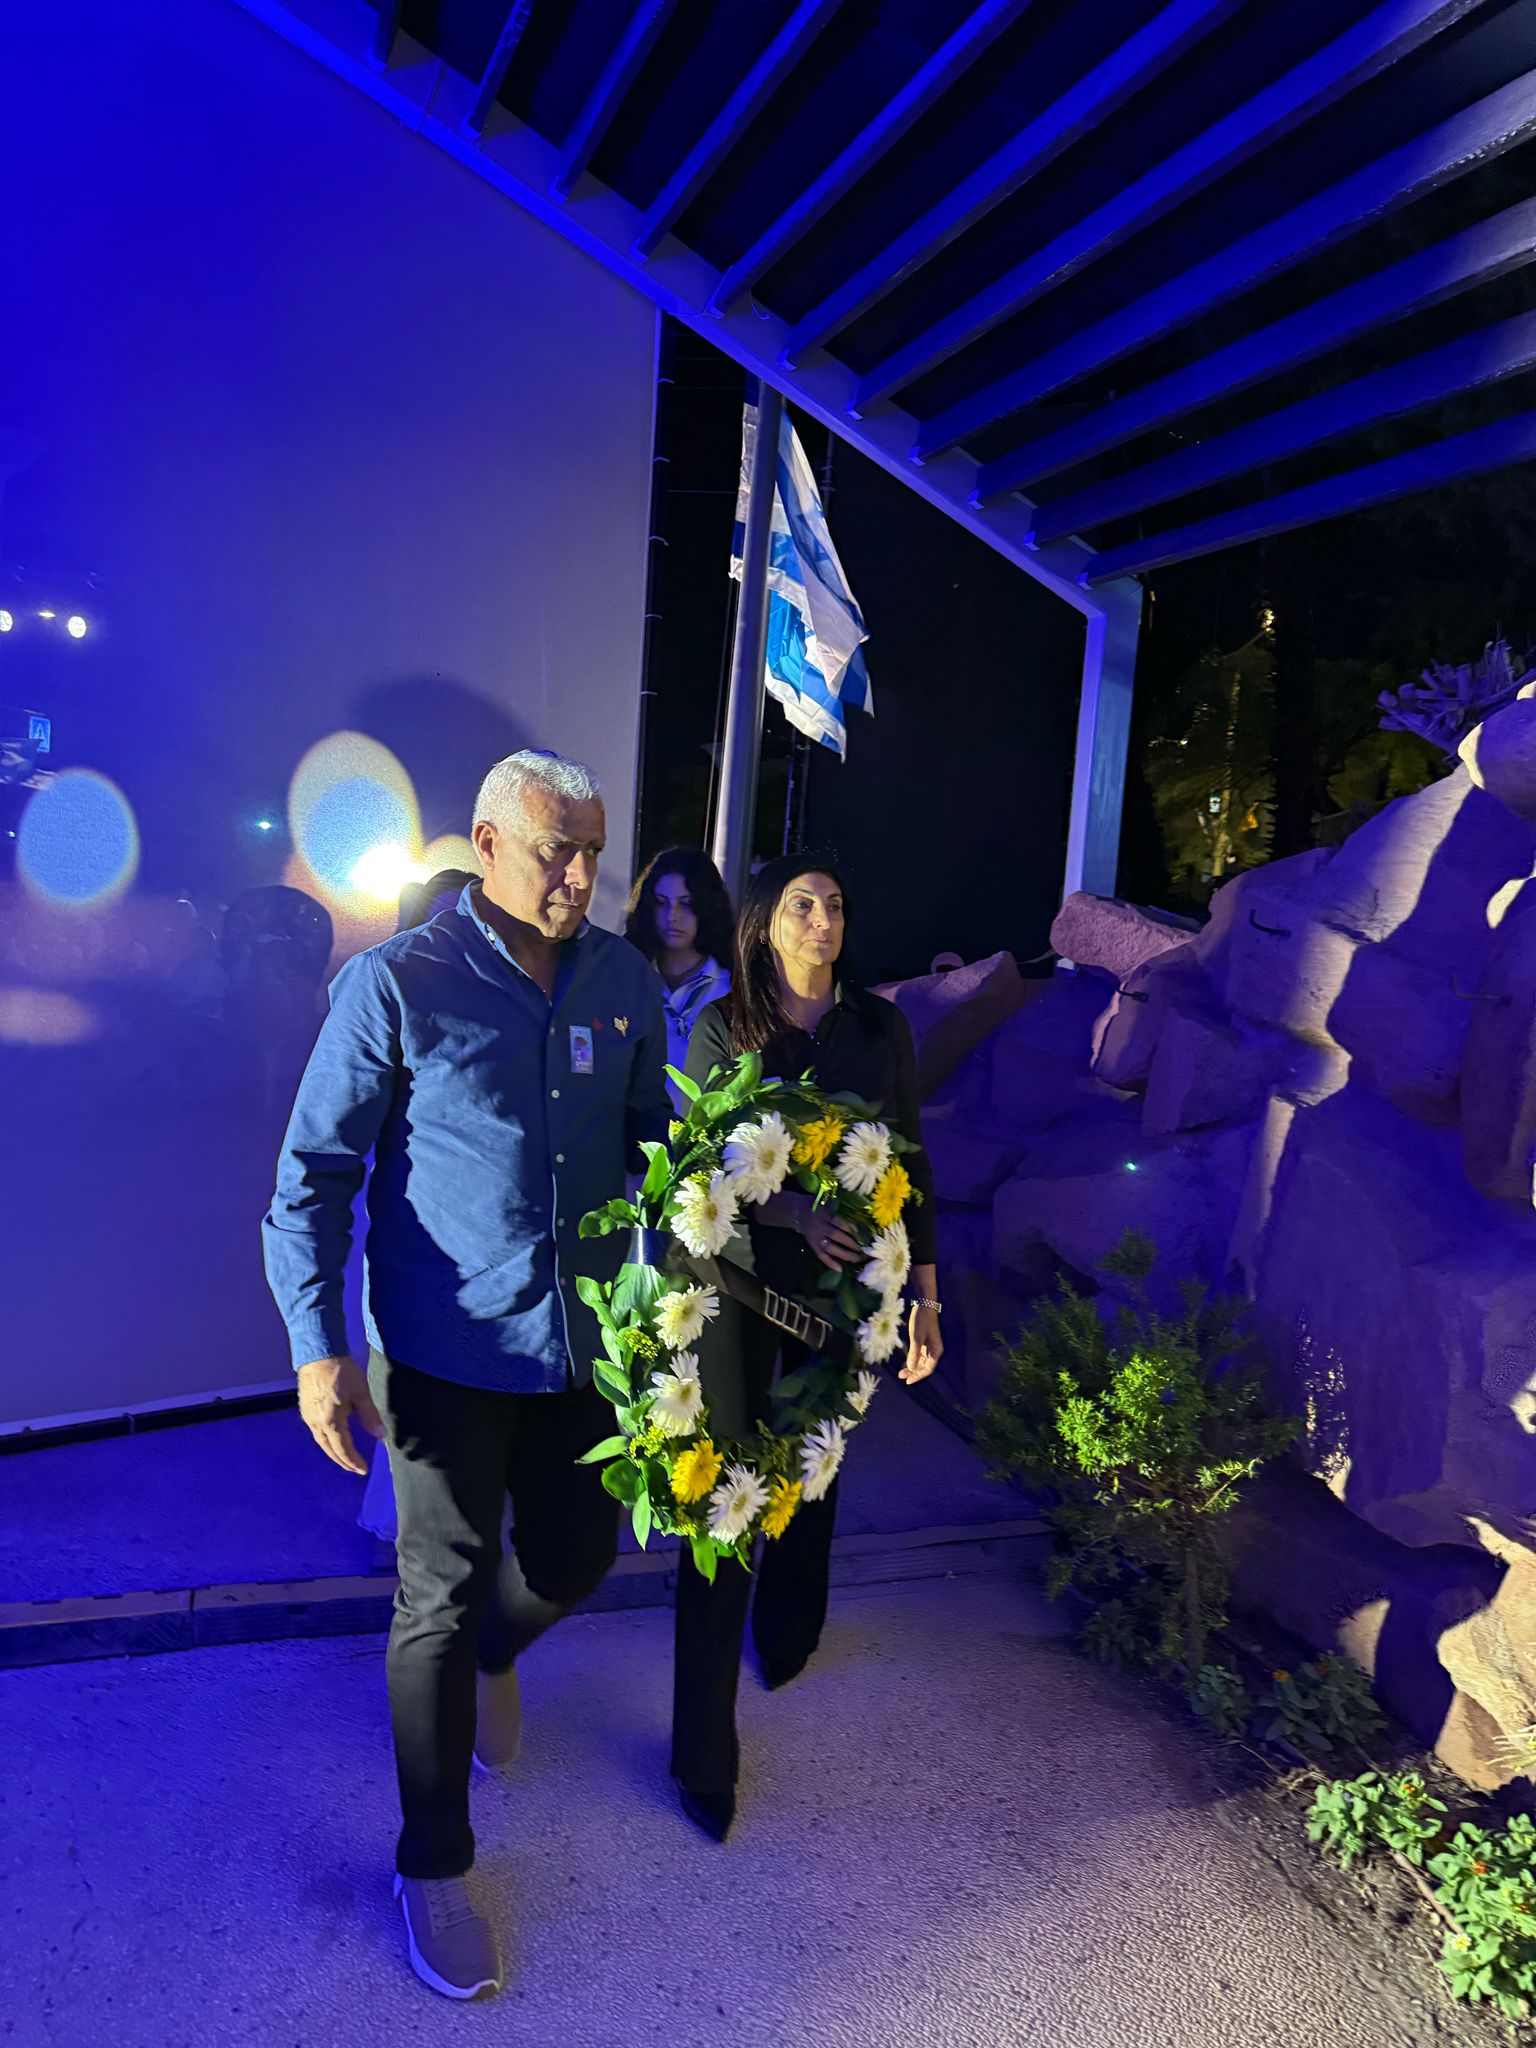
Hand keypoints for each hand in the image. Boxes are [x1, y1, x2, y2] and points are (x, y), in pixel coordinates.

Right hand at [297, 1355, 383, 1474]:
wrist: (318, 1353)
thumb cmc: (342, 1372)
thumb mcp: (361, 1393)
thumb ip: (370, 1416)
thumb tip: (380, 1435)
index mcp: (330, 1422)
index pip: (343, 1449)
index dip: (353, 1461)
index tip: (363, 1469)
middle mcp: (316, 1424)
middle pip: (329, 1449)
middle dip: (342, 1461)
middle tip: (354, 1468)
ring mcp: (308, 1417)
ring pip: (321, 1442)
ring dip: (333, 1452)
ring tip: (345, 1458)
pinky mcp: (305, 1410)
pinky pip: (316, 1432)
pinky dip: (326, 1441)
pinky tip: (333, 1439)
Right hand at [800, 1198, 862, 1272]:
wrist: (798, 1212)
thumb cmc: (816, 1206)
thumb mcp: (826, 1202)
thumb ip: (838, 1210)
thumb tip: (857, 1220)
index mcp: (823, 1214)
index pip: (836, 1221)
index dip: (848, 1227)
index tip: (858, 1232)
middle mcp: (819, 1227)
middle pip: (835, 1236)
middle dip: (849, 1243)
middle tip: (861, 1249)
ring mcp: (815, 1238)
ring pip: (829, 1248)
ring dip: (843, 1254)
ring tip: (856, 1259)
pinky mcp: (812, 1245)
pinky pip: (821, 1255)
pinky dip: (830, 1263)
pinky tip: (840, 1269)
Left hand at [899, 1303, 943, 1385]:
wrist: (924, 1305)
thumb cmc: (921, 1321)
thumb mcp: (916, 1338)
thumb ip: (914, 1353)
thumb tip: (911, 1368)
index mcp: (936, 1350)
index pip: (928, 1369)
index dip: (918, 1376)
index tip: (907, 1381)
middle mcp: (934, 1350)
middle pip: (924, 1366)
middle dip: (913, 1372)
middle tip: (901, 1376)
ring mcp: (929, 1346)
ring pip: (921, 1361)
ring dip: (912, 1367)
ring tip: (900, 1372)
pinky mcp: (924, 1341)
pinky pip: (919, 1355)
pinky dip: (912, 1359)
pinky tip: (904, 1363)